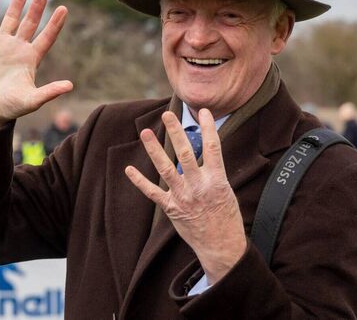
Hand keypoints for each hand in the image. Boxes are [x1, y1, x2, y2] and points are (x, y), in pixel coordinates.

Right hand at [0, 0, 72, 134]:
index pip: (47, 36)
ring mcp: (0, 45)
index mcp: (31, 59)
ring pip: (10, 18)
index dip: (55, 23)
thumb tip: (70, 86)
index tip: (64, 8)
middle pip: (30, 22)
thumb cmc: (10, 107)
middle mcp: (18, 48)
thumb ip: (49, 92)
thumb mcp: (31, 100)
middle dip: (38, 5)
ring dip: (17, 2)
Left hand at [125, 110, 245, 283]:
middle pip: (186, 153)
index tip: (204, 112)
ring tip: (145, 132)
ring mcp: (183, 197)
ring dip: (154, 149)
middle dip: (176, 132)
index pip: (213, 147)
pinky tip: (129, 169)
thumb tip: (203, 153)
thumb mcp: (226, 190)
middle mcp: (199, 186)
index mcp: (217, 180)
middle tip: (167, 114)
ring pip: (166, 168)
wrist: (221, 245)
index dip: (209, 128)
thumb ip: (213, 172)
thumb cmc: (226, 217)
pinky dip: (139, 181)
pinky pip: (152, 193)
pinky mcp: (172, 208)